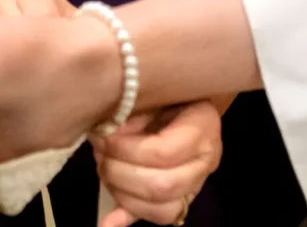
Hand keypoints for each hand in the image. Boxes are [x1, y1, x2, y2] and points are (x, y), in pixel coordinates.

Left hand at [93, 101, 221, 226]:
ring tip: (105, 168)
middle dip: (120, 173)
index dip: (127, 150)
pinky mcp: (183, 202)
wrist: (183, 102)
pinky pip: (160, 218)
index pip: (164, 152)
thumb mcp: (152, 92)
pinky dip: (130, 216)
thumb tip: (103, 135)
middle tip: (100, 153)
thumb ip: (131, 113)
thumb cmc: (164, 92)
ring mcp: (198, 185)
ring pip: (163, 210)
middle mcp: (206, 160)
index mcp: (203, 125)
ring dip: (123, 193)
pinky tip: (109, 221)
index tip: (104, 136)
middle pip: (162, 185)